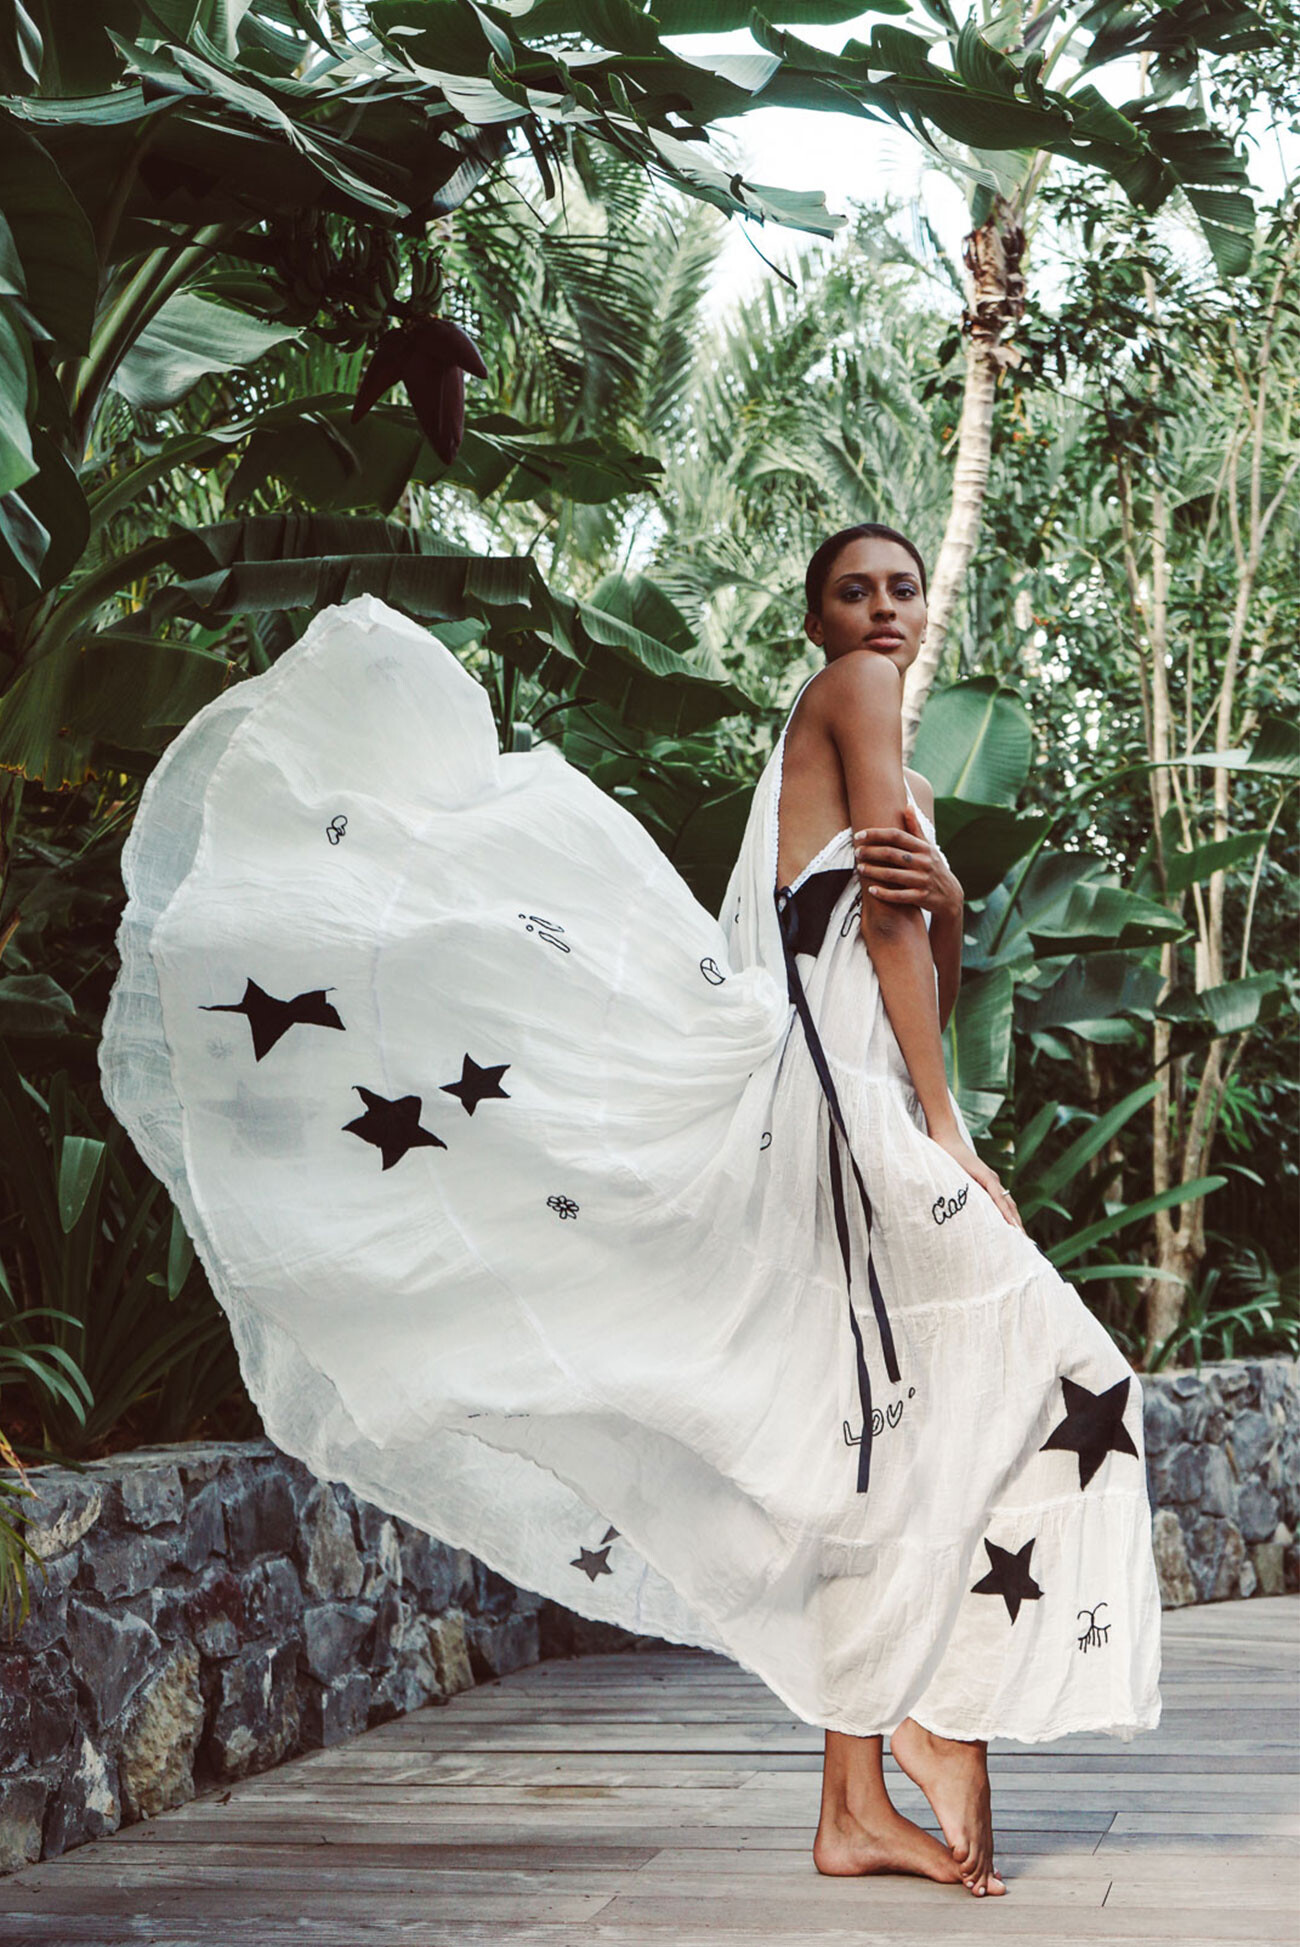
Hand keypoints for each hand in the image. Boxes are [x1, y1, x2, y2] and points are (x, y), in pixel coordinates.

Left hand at [854, 804, 960, 918]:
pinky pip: (899, 896)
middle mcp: (924, 862)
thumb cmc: (933, 866)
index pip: (896, 836)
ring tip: (859, 868)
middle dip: (871, 852)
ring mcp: (923, 880)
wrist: (950, 895)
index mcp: (923, 847)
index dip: (876, 834)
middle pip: (892, 854)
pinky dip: (884, 893)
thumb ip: (915, 828)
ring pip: (893, 875)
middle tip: (856, 852)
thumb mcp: (928, 847)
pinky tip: (871, 890)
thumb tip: (908, 805)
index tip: (859, 835)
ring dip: (873, 872)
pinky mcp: (922, 897)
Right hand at [927, 1124, 1023, 1230]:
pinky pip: (996, 1196)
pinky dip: (1003, 1210)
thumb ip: (963, 1194)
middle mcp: (994, 1182)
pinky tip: (1009, 1222)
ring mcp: (991, 1178)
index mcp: (988, 1186)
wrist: (945, 1140)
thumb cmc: (948, 1160)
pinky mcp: (985, 1175)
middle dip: (1018, 1226)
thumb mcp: (957, 1183)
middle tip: (1025, 1244)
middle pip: (1010, 1208)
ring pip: (1007, 1204)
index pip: (1005, 1207)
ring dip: (1014, 1221)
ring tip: (1020, 1237)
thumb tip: (961, 1212)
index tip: (1018, 1239)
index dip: (1012, 1222)